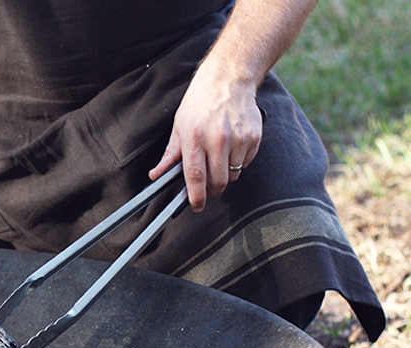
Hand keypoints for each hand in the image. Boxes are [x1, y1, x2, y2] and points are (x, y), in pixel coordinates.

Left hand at [149, 66, 263, 211]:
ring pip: (233, 175)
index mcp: (195, 138)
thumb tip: (156, 175)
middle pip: (218, 181)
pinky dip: (238, 163)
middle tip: (207, 188)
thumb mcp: (179, 127)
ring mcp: (238, 138)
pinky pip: (246, 163)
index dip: (196, 196)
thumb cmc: (199, 103)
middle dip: (212, 191)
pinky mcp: (254, 136)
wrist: (228, 80)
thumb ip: (169, 155)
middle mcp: (217, 139)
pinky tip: (230, 149)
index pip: (195, 176)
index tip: (195, 206)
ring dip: (225, 175)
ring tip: (218, 159)